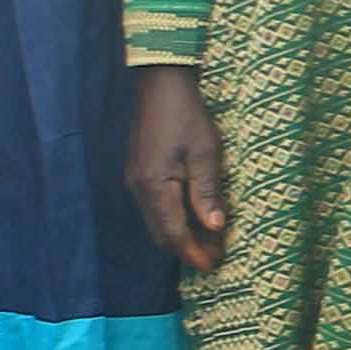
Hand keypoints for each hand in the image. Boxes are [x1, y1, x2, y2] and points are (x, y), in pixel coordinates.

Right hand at [128, 65, 229, 271]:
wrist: (160, 84)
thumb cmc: (186, 115)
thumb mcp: (205, 153)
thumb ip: (207, 193)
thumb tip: (215, 228)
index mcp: (154, 186)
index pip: (173, 234)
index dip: (193, 253)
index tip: (213, 266)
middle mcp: (138, 189)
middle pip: (161, 235)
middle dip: (187, 250)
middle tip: (215, 257)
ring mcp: (135, 181)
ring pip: (156, 223)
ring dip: (180, 236)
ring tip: (209, 241)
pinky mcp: (138, 173)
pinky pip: (153, 209)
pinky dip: (173, 220)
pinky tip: (192, 218)